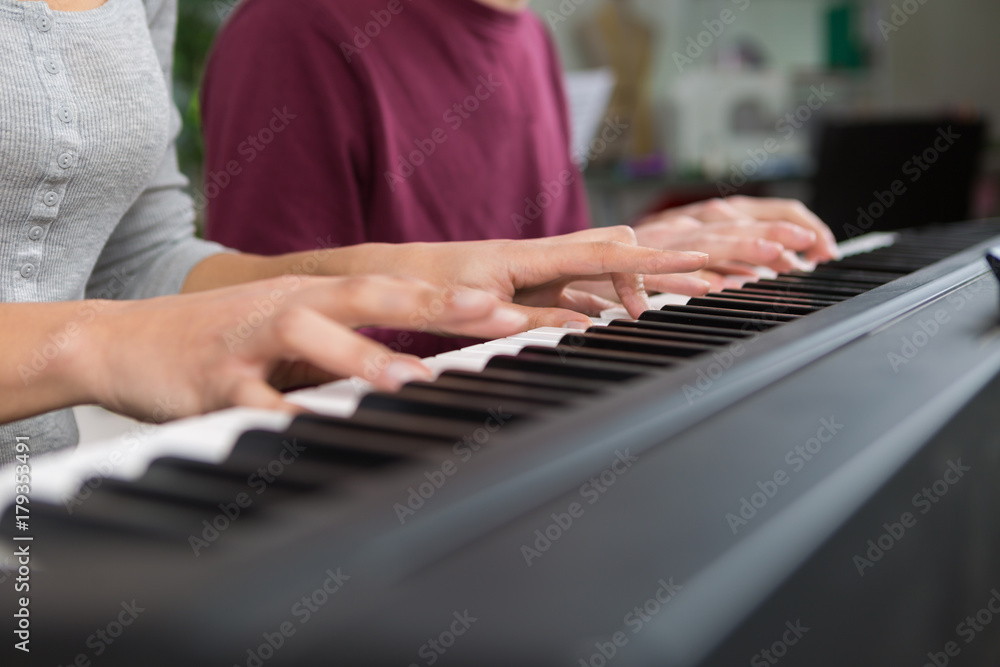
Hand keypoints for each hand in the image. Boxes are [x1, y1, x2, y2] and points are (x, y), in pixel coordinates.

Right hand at [78, 276, 529, 419]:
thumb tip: (413, 370)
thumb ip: (344, 346)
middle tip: (493, 315)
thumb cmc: (221, 339)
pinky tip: (309, 428)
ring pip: (310, 336)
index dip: (450, 299)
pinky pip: (251, 398)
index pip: (392, 292)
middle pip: (365, 296)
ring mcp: (250, 338)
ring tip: (409, 379)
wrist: (122, 341)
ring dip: (361, 357)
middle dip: (431, 307)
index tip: (509, 308)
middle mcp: (288, 305)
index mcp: (312, 295)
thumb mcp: (289, 331)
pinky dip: (282, 413)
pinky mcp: (213, 377)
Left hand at [363, 226, 709, 326]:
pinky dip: (610, 297)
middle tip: (711, 278)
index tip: (703, 260)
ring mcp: (540, 268)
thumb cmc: (427, 286)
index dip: (655, 259)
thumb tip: (579, 327)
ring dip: (640, 283)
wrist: (397, 272)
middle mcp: (542, 255)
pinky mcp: (533, 283)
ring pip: (604, 267)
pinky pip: (583, 286)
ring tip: (681, 297)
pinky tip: (626, 314)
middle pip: (618, 250)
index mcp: (531, 257)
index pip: (606, 253)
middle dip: (664, 263)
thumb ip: (522, 319)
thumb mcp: (471, 311)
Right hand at [635, 196, 839, 290]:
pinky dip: (686, 278)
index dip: (795, 228)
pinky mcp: (629, 263)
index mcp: (704, 218)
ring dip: (743, 247)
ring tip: (776, 255)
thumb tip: (774, 265)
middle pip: (739, 224)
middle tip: (813, 246)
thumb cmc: (639, 257)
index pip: (758, 213)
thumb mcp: (689, 250)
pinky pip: (660, 272)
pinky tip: (711, 286)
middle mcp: (685, 224)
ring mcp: (659, 242)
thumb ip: (730, 256)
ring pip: (706, 242)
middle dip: (779, 233)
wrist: (580, 257)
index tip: (823, 250)